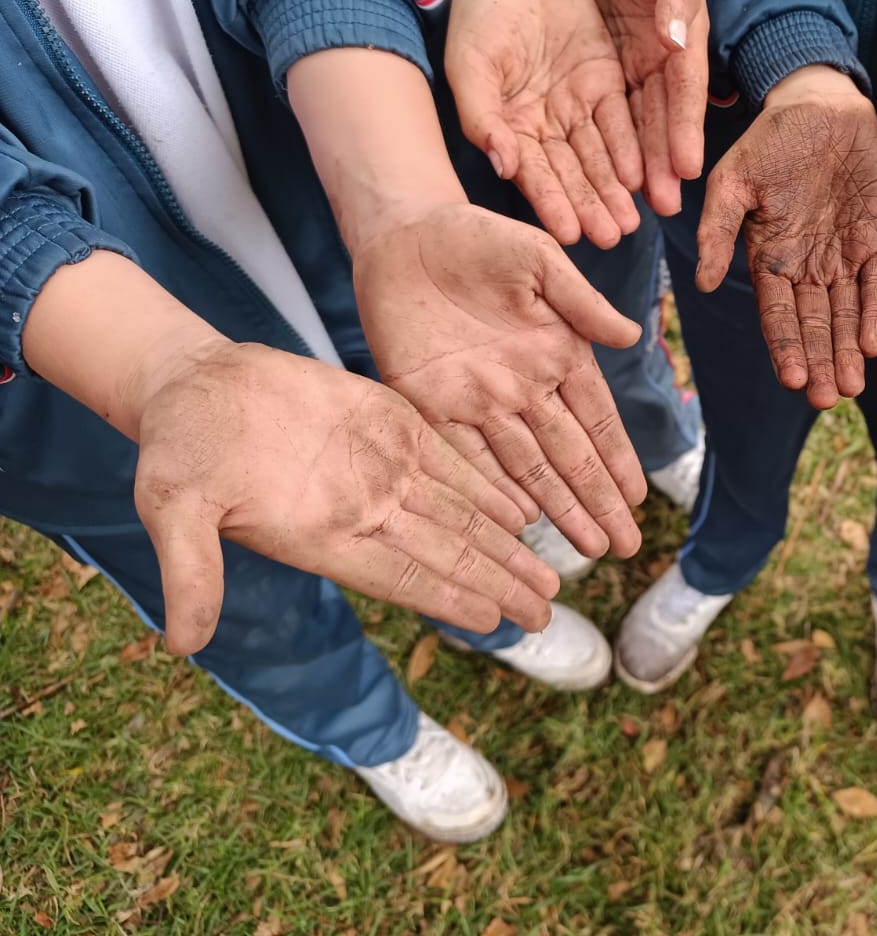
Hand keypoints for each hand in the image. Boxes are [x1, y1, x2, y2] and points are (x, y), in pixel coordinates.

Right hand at [131, 341, 558, 655]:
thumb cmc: (178, 449)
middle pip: (446, 554)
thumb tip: (181, 643)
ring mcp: (381, 469)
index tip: (496, 620)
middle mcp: (364, 510)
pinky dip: (488, 487)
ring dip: (506, 547)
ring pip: (460, 514)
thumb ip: (189, 570)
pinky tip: (523, 512)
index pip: (401, 574)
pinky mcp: (390, 425)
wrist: (195, 386)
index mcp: (322, 536)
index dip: (449, 595)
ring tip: (549, 580)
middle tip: (547, 615)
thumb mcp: (174, 507)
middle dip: (499, 584)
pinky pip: (451, 462)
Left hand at [350, 203, 647, 556]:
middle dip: (595, 501)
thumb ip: (581, 300)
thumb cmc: (477, 238)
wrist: (403, 233)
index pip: (596, 419)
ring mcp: (477, 400)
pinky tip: (516, 520)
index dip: (616, 460)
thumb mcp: (538, 258)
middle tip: (622, 547)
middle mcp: (522, 387)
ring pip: (524, 466)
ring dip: (555, 507)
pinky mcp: (429, 402)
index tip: (636, 498)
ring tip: (584, 547)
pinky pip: (464, 453)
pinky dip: (490, 487)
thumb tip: (631, 338)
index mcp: (556, 354)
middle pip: (566, 455)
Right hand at [445, 0, 642, 246]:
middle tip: (613, 236)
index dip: (552, 203)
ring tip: (633, 218)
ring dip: (616, 186)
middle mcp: (544, 125)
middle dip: (592, 204)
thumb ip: (482, 117)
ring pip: (600, 153)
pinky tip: (644, 174)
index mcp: (509, 127)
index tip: (571, 234)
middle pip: (572, 172)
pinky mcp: (602, 81)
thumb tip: (502, 164)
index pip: (534, 173)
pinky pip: (621, 119)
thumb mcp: (470, 65)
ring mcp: (575, 104)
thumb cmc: (478, 16)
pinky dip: (633, 146)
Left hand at [562, 0, 709, 217]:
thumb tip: (681, 38)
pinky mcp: (607, 69)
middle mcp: (665, 60)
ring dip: (639, 166)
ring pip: (637, 125)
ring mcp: (637, 68)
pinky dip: (609, 145)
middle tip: (666, 209)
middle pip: (664, 119)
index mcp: (685, 36)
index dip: (685, 130)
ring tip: (638, 208)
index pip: (685, 90)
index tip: (685, 168)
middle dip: (664, 165)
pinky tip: (606, 178)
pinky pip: (607, 113)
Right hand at [696, 68, 876, 409]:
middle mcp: (810, 268)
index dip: (786, 347)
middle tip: (831, 397)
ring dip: (851, 349)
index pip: (779, 315)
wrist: (820, 105)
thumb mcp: (735, 181)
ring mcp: (846, 256)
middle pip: (817, 324)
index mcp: (771, 259)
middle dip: (822, 361)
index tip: (793, 380)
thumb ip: (718, 230)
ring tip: (856, 382)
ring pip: (850, 313)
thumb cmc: (770, 141)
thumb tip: (701, 284)